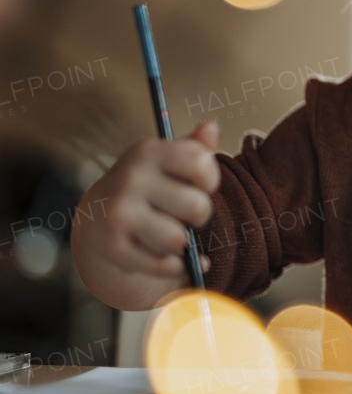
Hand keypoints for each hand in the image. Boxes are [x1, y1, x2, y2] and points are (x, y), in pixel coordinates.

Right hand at [72, 119, 220, 282]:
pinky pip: (164, 265)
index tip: (199, 184)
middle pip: (197, 207)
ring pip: (178, 240)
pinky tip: (170, 257)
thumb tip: (211, 127)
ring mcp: (118, 214)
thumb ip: (196, 147)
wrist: (98, 215)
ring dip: (183, 243)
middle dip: (199, 215)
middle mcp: (131, 179)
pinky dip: (174, 266)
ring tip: (172, 233)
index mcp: (148, 152)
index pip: (201, 163)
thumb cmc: (150, 184)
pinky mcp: (112, 247)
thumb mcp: (169, 160)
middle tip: (184, 213)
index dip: (210, 179)